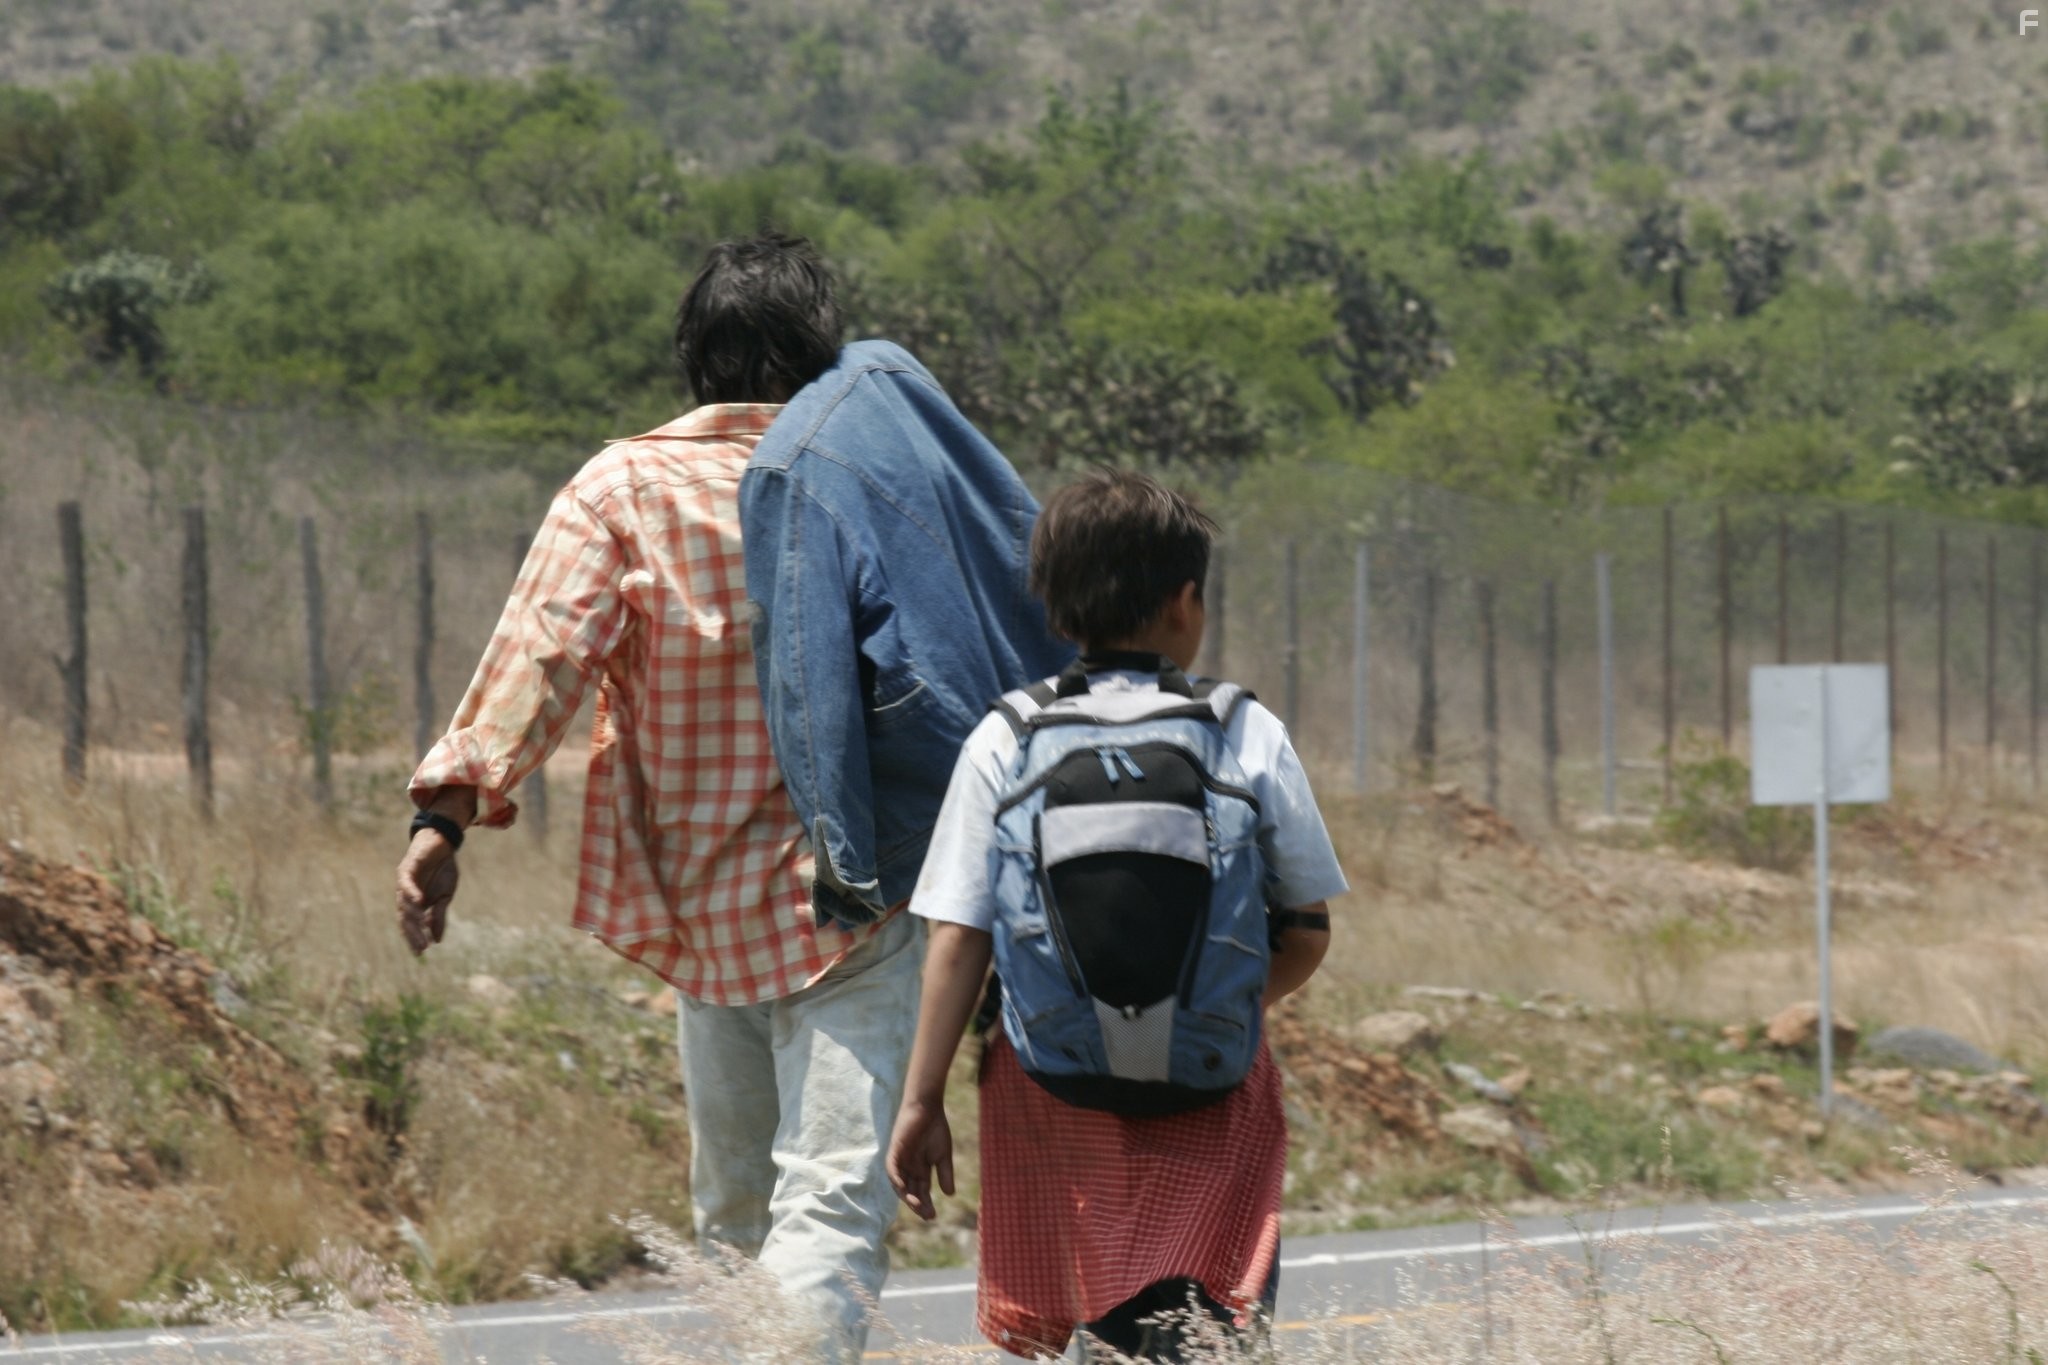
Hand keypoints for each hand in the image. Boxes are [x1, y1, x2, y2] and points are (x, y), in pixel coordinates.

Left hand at [395, 830, 458, 954]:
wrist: (444, 844)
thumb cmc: (443, 869)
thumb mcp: (445, 896)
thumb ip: (438, 916)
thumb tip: (437, 940)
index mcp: (414, 904)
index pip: (409, 925)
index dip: (413, 938)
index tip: (421, 953)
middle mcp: (405, 895)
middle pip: (405, 918)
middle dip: (413, 933)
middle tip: (422, 946)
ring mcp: (404, 882)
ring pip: (404, 903)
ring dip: (413, 915)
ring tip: (422, 926)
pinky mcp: (407, 868)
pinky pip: (406, 883)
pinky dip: (412, 893)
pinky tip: (420, 902)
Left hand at [886, 1099, 953, 1220]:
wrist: (928, 1107)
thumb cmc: (936, 1128)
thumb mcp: (943, 1155)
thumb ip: (945, 1174)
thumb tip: (949, 1195)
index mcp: (920, 1170)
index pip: (921, 1192)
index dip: (926, 1204)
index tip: (933, 1216)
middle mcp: (908, 1168)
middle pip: (911, 1191)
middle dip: (918, 1204)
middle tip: (927, 1215)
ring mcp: (900, 1160)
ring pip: (899, 1184)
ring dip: (907, 1196)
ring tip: (917, 1205)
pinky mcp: (894, 1151)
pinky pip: (891, 1169)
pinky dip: (896, 1179)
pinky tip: (903, 1188)